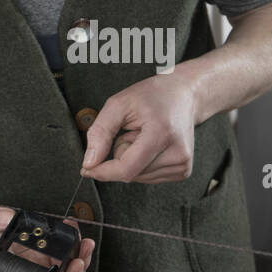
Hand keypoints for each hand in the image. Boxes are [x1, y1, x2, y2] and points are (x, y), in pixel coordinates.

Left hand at [82, 72, 197, 183]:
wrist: (184, 94)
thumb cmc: (151, 96)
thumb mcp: (119, 104)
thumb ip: (100, 133)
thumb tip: (89, 163)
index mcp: (162, 134)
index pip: (126, 169)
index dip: (103, 171)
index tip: (87, 168)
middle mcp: (177, 153)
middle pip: (129, 173)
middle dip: (121, 155)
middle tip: (133, 131)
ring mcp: (183, 164)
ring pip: (137, 177)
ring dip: (132, 159)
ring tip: (145, 136)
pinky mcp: (183, 171)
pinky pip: (148, 177)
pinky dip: (143, 163)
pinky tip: (152, 145)